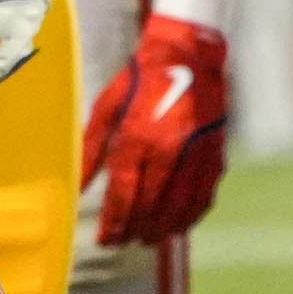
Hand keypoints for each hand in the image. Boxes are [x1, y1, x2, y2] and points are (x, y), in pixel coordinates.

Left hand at [81, 12, 228, 246]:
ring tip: (147, 240)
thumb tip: (77, 186)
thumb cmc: (142, 76)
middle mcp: (169, 149)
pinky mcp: (216, 154)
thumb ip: (91, 148)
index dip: (113, 223)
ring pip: (178, 208)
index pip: (123, 194)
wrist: (189, 51)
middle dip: (134, 230)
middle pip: (150, 206)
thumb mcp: (108, 105)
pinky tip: (177, 225)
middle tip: (123, 242)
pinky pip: (203, 197)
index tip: (105, 240)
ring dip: (161, 230)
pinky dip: (190, 217)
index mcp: (138, 136)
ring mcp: (196, 154)